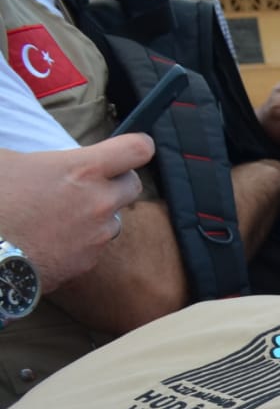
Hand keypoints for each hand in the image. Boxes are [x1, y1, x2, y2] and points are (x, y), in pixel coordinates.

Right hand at [0, 136, 151, 291]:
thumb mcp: (8, 161)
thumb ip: (44, 158)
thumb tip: (47, 162)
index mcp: (83, 170)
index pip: (137, 150)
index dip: (138, 146)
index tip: (134, 148)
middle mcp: (100, 202)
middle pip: (133, 185)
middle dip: (117, 181)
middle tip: (91, 183)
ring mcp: (98, 235)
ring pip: (113, 218)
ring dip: (97, 215)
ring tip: (61, 215)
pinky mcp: (89, 262)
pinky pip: (95, 245)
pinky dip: (81, 241)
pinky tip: (52, 238)